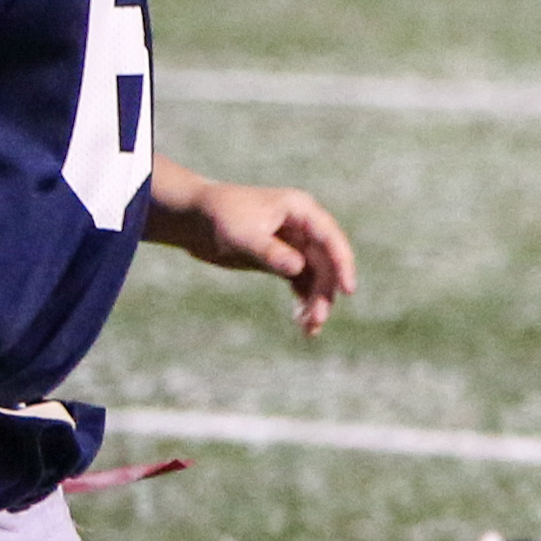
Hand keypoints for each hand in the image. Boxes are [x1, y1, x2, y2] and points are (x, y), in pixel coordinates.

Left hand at [166, 175, 358, 335]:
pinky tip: (301, 322)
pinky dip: (303, 301)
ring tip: (309, 328)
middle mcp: (303, 228)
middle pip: (326, 263)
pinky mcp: (282, 260)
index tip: (348, 290)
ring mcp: (295, 245)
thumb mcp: (242, 235)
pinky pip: (302, 283)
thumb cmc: (217, 217)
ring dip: (316, 301)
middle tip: (317, 320)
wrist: (192, 219)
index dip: (343, 264)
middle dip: (324, 292)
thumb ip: (270, 251)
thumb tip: (299, 268)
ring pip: (316, 277)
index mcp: (301, 211)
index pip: (331, 239)